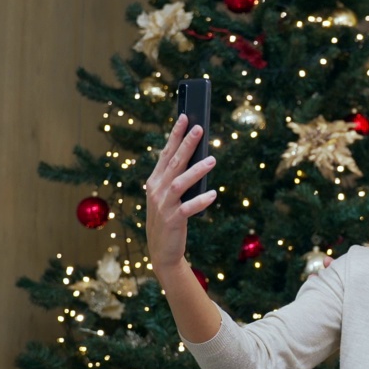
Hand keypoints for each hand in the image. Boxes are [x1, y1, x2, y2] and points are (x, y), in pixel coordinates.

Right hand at [145, 114, 216, 273]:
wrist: (162, 251)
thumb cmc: (170, 219)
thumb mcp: (170, 196)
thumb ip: (180, 179)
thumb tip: (201, 159)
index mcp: (154, 181)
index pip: (165, 153)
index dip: (175, 135)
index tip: (185, 117)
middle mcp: (156, 190)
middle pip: (173, 163)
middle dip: (186, 144)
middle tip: (199, 128)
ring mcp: (163, 205)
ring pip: (179, 183)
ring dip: (196, 171)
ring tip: (212, 160)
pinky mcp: (172, 220)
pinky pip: (187, 208)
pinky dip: (200, 201)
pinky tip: (213, 194)